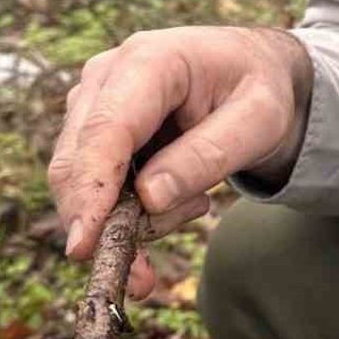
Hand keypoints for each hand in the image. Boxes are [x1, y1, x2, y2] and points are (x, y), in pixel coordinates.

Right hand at [48, 26, 312, 298]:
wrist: (256, 74)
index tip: (83, 246)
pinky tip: (180, 204)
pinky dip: (127, 215)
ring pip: (81, 182)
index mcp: (150, 60)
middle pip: (77, 161)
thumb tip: (148, 198)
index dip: (91, 190)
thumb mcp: (259, 121)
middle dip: (106, 223)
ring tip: (198, 204)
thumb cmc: (261, 89)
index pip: (107, 130)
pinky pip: (93, 187)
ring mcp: (95, 102)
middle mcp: (108, 76)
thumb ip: (208, 155)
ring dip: (129, 218)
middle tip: (147, 278)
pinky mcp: (95, 130)